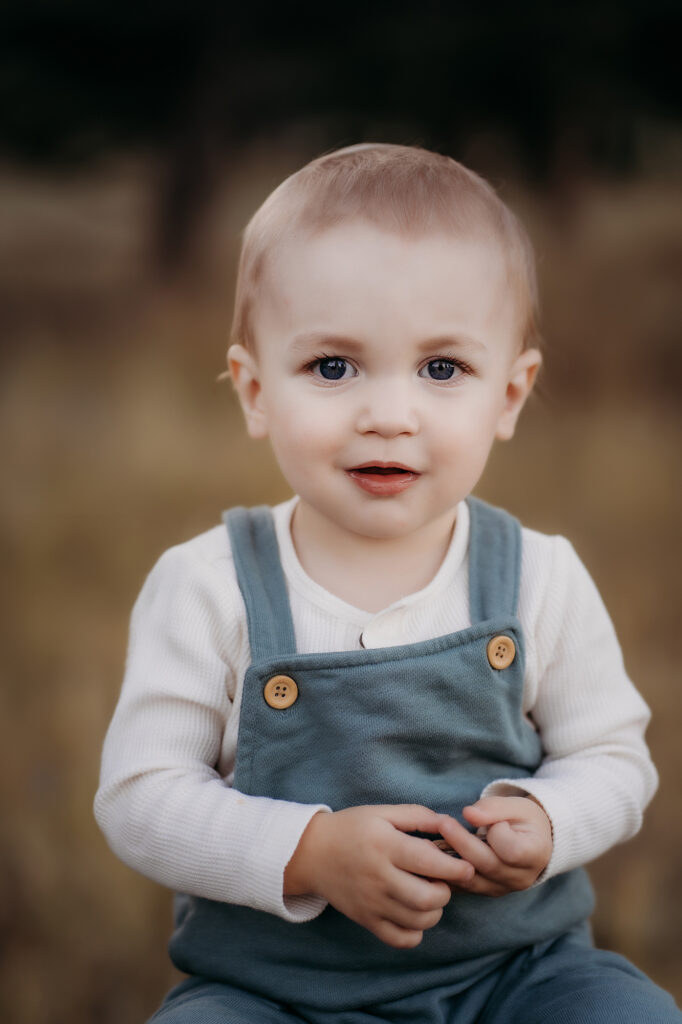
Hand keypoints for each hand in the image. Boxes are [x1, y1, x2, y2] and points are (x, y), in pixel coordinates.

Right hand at [284, 805, 474, 947]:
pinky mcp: (366, 921)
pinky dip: (416, 932)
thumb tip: (449, 823)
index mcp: (385, 845)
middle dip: (446, 891)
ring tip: (428, 894)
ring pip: (418, 921)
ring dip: (434, 911)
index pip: (429, 862)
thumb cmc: (351, 829)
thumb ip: (417, 816)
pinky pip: (401, 939)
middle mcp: (379, 877)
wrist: (312, 853)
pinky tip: (413, 913)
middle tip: (442, 881)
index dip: (455, 867)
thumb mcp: (381, 813)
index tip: (466, 866)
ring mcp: (372, 903)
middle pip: (427, 898)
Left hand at [436, 796, 552, 896]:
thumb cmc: (524, 820)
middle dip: (462, 843)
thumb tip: (468, 814)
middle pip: (487, 864)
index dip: (498, 835)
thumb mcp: (516, 806)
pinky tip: (431, 858)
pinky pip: (463, 886)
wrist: (531, 840)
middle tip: (442, 823)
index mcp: (535, 854)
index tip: (492, 821)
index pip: (513, 850)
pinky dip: (447, 873)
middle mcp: (520, 878)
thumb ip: (494, 808)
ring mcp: (503, 889)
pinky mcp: (486, 891)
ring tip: (429, 841)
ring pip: (471, 879)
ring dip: (449, 861)